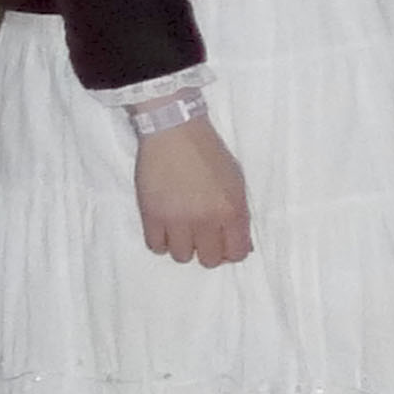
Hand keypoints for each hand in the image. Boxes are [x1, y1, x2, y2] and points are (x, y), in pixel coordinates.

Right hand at [132, 112, 252, 267]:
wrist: (175, 132)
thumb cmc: (209, 154)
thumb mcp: (236, 183)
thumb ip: (239, 215)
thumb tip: (242, 246)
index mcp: (232, 210)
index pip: (237, 253)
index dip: (232, 251)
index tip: (225, 242)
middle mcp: (206, 220)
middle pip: (210, 260)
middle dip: (208, 251)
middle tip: (203, 236)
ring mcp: (177, 220)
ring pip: (182, 257)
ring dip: (183, 246)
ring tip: (182, 229)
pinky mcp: (150, 215)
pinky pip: (155, 247)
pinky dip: (161, 242)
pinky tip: (165, 228)